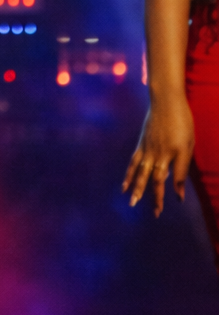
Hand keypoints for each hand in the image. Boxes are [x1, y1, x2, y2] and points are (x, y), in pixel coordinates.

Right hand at [122, 97, 194, 214]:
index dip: (175, 190)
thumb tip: (179, 190)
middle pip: (155, 179)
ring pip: (141, 173)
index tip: (178, 201)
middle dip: (156, 197)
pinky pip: (133, 162)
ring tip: (132, 202)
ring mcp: (147, 149)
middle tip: (156, 214)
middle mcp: (158, 154)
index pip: (174, 177)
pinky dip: (129, 175)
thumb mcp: (188, 143)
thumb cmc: (182, 121)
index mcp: (173, 153)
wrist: (165, 100)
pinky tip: (125, 185)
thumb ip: (183, 167)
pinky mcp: (141, 144)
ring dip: (137, 189)